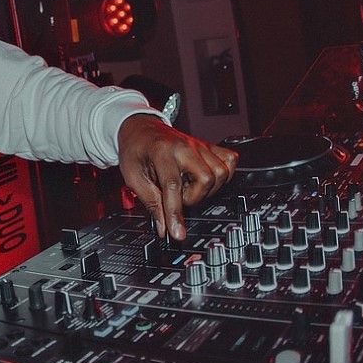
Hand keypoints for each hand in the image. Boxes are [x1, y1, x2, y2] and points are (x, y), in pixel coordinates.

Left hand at [117, 114, 237, 241]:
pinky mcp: (208, 146)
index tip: (177, 233)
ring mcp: (199, 145)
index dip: (175, 213)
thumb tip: (163, 227)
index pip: (173, 186)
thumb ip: (150, 202)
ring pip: (221, 172)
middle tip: (178, 196)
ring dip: (208, 188)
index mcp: (161, 152)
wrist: (140, 129)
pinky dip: (223, 174)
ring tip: (190, 186)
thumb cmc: (135, 150)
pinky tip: (206, 178)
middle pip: (206, 178)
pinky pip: (230, 160)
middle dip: (193, 197)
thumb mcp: (132, 177)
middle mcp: (184, 146)